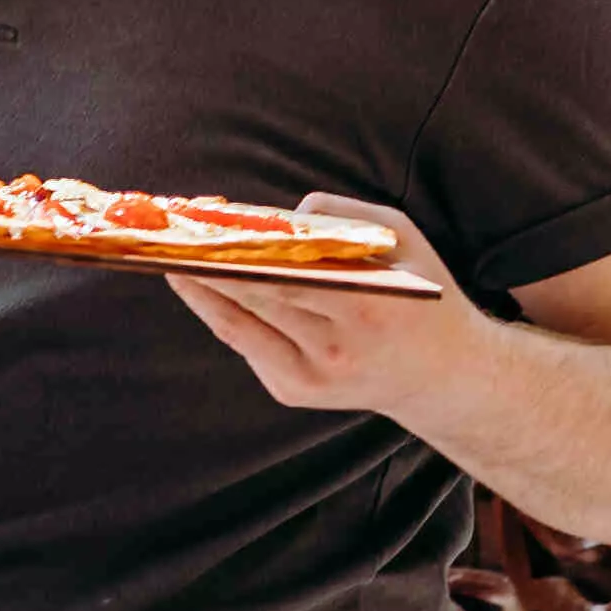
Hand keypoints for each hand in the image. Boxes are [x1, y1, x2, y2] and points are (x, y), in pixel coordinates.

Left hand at [166, 199, 487, 426]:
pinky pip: (248, 343)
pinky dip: (226, 312)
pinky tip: (203, 284)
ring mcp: (310, 380)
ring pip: (238, 326)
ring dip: (202, 291)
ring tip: (170, 257)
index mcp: (365, 308)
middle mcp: (334, 352)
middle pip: (252, 301)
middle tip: (167, 236)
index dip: (234, 255)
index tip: (199, 228)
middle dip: (206, 267)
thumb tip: (281, 218)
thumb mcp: (403, 239)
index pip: (282, 279)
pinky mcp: (293, 393)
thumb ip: (345, 217)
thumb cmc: (422, 296)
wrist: (443, 376)